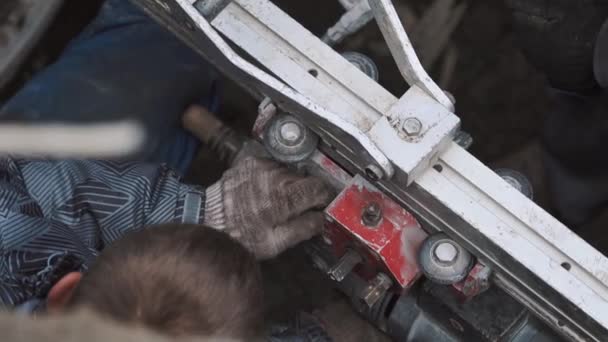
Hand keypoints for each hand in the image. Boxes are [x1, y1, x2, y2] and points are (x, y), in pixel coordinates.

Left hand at [204, 158, 332, 258]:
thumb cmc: (243, 236)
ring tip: (275, 202)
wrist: (209, 221)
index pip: (319, 188)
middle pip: (304, 180)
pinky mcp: (251, 162)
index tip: (319, 208)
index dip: (322, 200)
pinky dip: (273, 178)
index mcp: (284, 197)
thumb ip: (305, 228)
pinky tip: (264, 192)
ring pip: (289, 172)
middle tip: (293, 210)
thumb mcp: (277, 242)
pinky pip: (273, 167)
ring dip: (288, 185)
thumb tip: (323, 218)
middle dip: (304, 194)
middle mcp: (275, 176)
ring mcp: (262, 166)